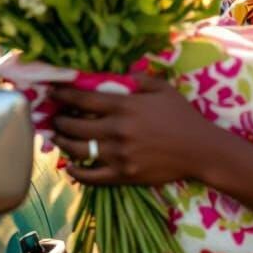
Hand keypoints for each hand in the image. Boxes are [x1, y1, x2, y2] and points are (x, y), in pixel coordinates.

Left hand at [51, 73, 219, 185]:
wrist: (201, 150)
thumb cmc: (182, 116)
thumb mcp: (162, 88)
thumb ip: (138, 78)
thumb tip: (118, 74)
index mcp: (124, 107)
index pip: (83, 99)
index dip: (63, 95)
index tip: (51, 92)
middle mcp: (117, 131)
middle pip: (75, 126)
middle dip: (59, 120)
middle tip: (53, 117)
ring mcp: (119, 155)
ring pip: (78, 150)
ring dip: (62, 143)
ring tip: (57, 137)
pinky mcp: (124, 175)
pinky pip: (92, 177)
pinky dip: (76, 172)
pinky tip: (69, 165)